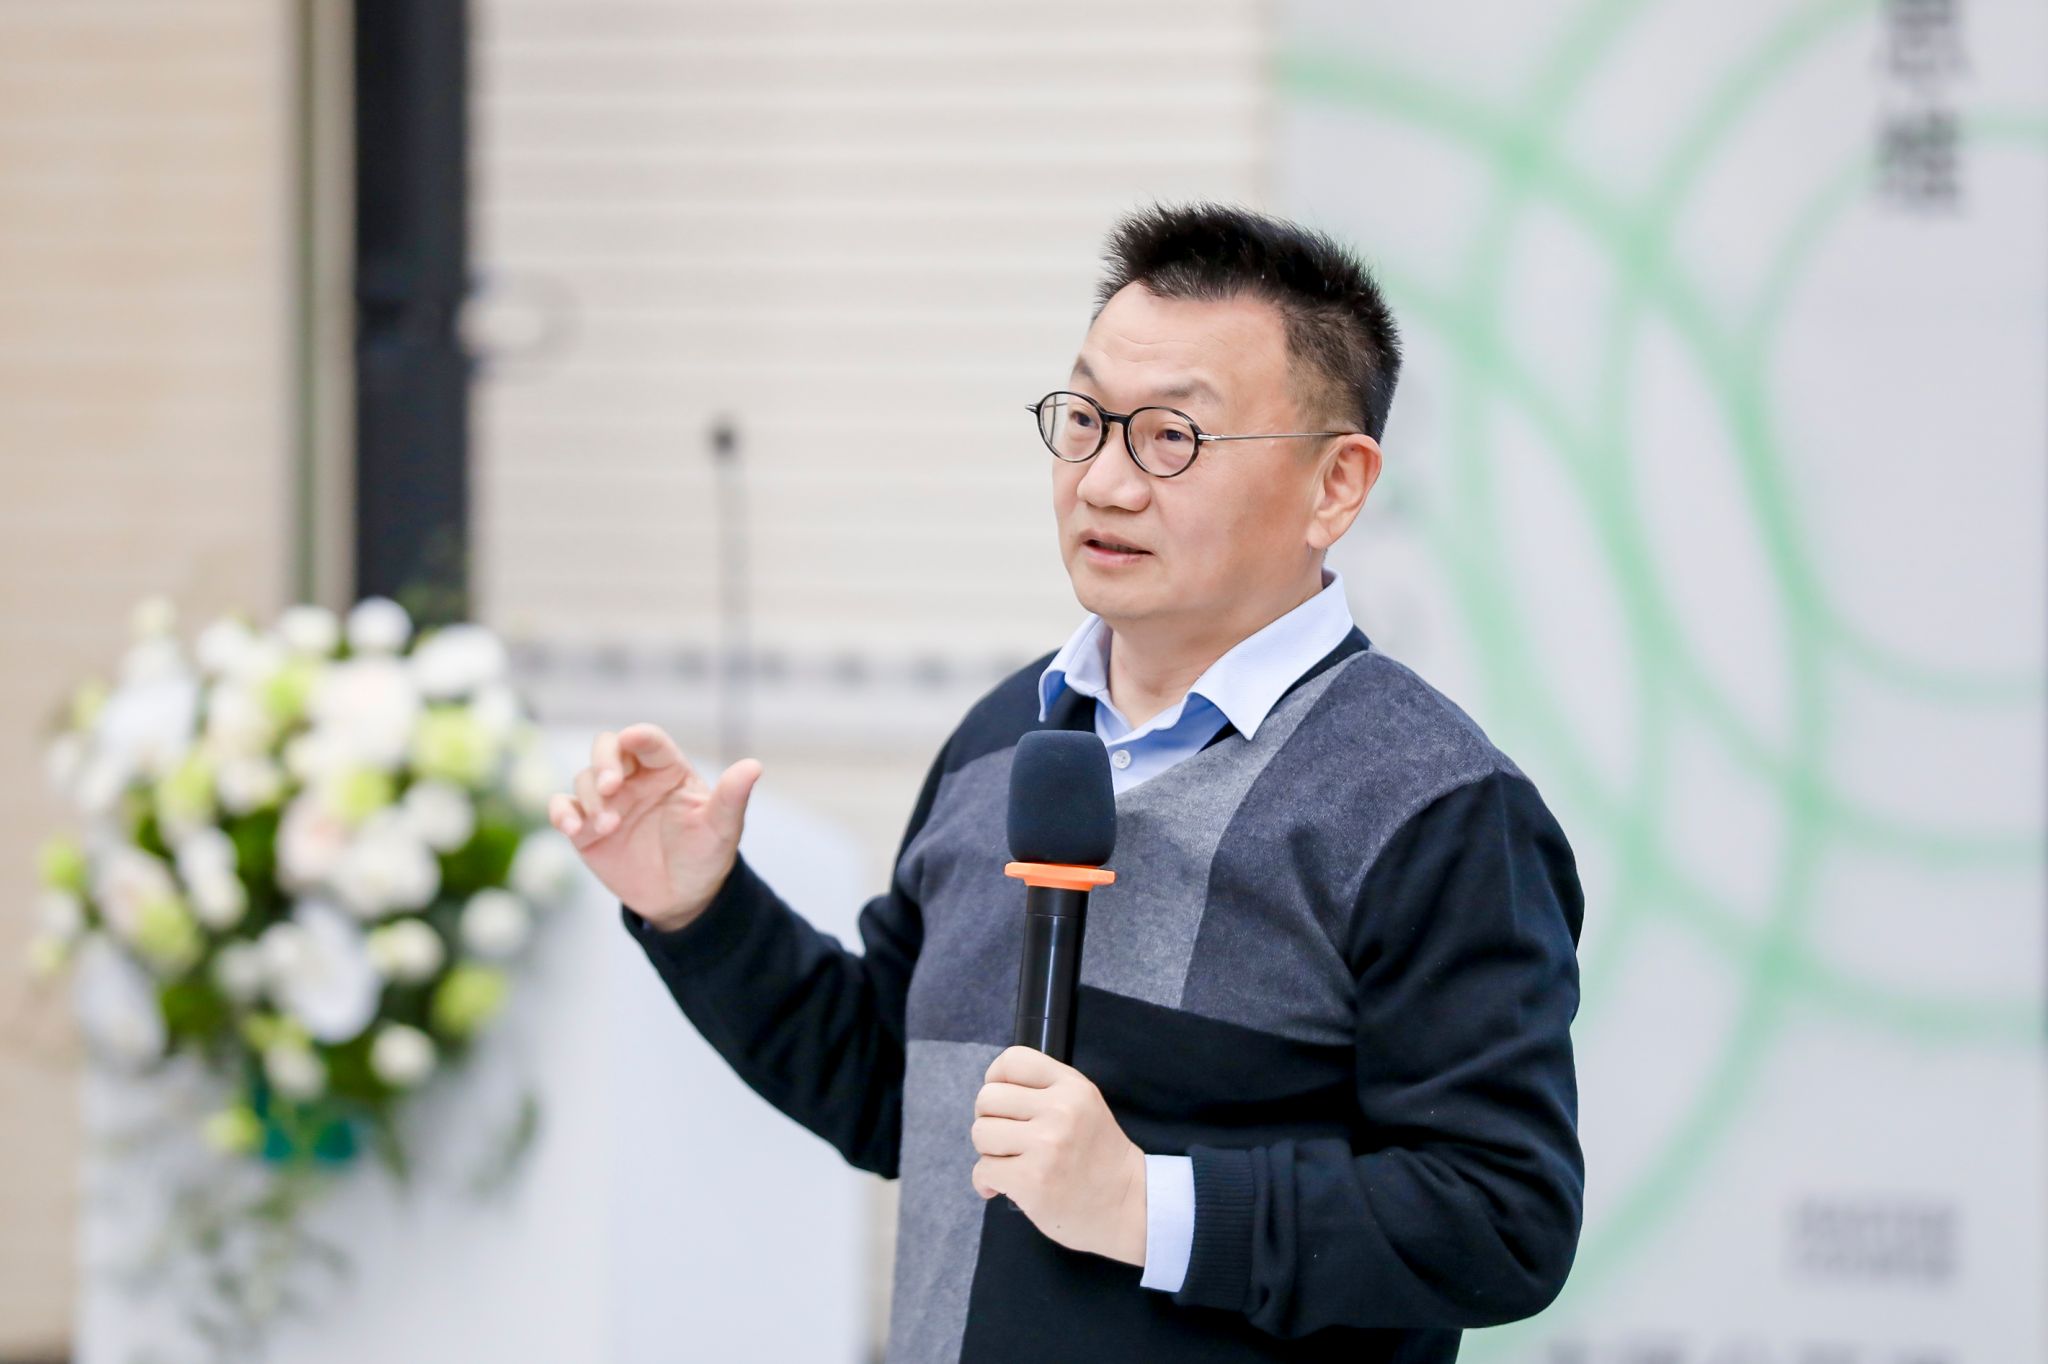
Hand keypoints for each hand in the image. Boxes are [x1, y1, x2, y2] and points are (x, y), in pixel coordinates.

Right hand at [547, 724, 763, 931]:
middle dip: (604, 760)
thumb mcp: (721, 829)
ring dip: (591, 797)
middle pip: (608, 748)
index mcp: (668, 770)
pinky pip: (563, 807)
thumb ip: (732, 797)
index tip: (632, 740)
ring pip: (584, 778)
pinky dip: (561, 812)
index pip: (649, 741)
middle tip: (611, 785)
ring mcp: (608, 801)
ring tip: (609, 825)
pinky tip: (572, 827)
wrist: (682, 899)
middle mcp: (634, 779)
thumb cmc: (705, 856)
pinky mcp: (586, 827)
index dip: (639, 736)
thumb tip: (754, 766)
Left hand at [969, 1045, 1147, 1267]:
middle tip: (1006, 1140)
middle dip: (989, 1120)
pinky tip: (1003, 1187)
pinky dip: (986, 1182)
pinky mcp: (1031, 1181)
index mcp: (1072, 1087)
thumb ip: (1046, 1090)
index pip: (1013, 1060)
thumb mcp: (1085, 1105)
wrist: (1128, 1204)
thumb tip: (992, 1090)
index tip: (1000, 1102)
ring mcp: (1045, 1146)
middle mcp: (1059, 1111)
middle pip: (988, 1098)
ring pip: (981, 1133)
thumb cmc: (1098, 1156)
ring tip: (1010, 1163)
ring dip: (988, 1152)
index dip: (995, 1078)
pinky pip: (982, 1170)